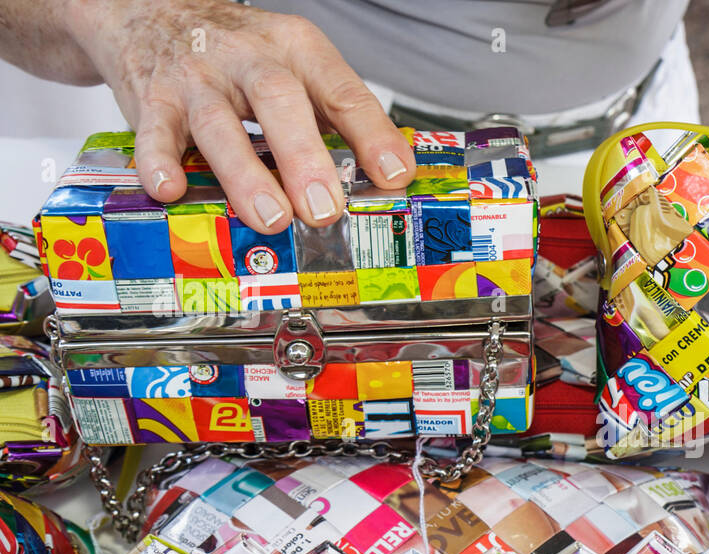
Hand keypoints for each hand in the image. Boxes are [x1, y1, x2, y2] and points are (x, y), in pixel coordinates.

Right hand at [66, 0, 414, 232]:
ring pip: (218, 123)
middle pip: (279, 101)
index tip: (395, 175)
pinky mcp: (151, 100)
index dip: (371, 134)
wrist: (153, 10)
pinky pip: (153, 133)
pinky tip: (171, 190)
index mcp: (296, 49)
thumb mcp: (298, 67)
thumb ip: (339, 118)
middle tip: (324, 209)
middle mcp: (247, 59)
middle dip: (304, 158)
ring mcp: (197, 79)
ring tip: (270, 217)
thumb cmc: (241, 56)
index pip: (341, 90)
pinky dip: (159, 162)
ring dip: (244, 175)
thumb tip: (390, 177)